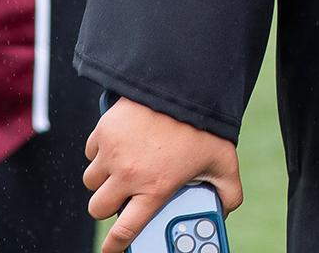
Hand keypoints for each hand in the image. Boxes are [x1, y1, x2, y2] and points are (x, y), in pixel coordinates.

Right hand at [84, 98, 242, 252]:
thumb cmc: (205, 122)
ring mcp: (113, 151)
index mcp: (155, 188)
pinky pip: (91, 150)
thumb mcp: (224, 161)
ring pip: (92, 180)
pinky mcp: (104, 129)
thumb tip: (225, 210)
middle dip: (109, 205)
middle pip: (99, 208)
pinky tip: (120, 144)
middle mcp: (129, 174)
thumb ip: (228, 191)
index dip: (113, 247)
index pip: (124, 232)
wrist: (187, 82)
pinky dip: (101, 150)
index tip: (110, 250)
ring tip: (123, 166)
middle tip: (125, 193)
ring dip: (103, 178)